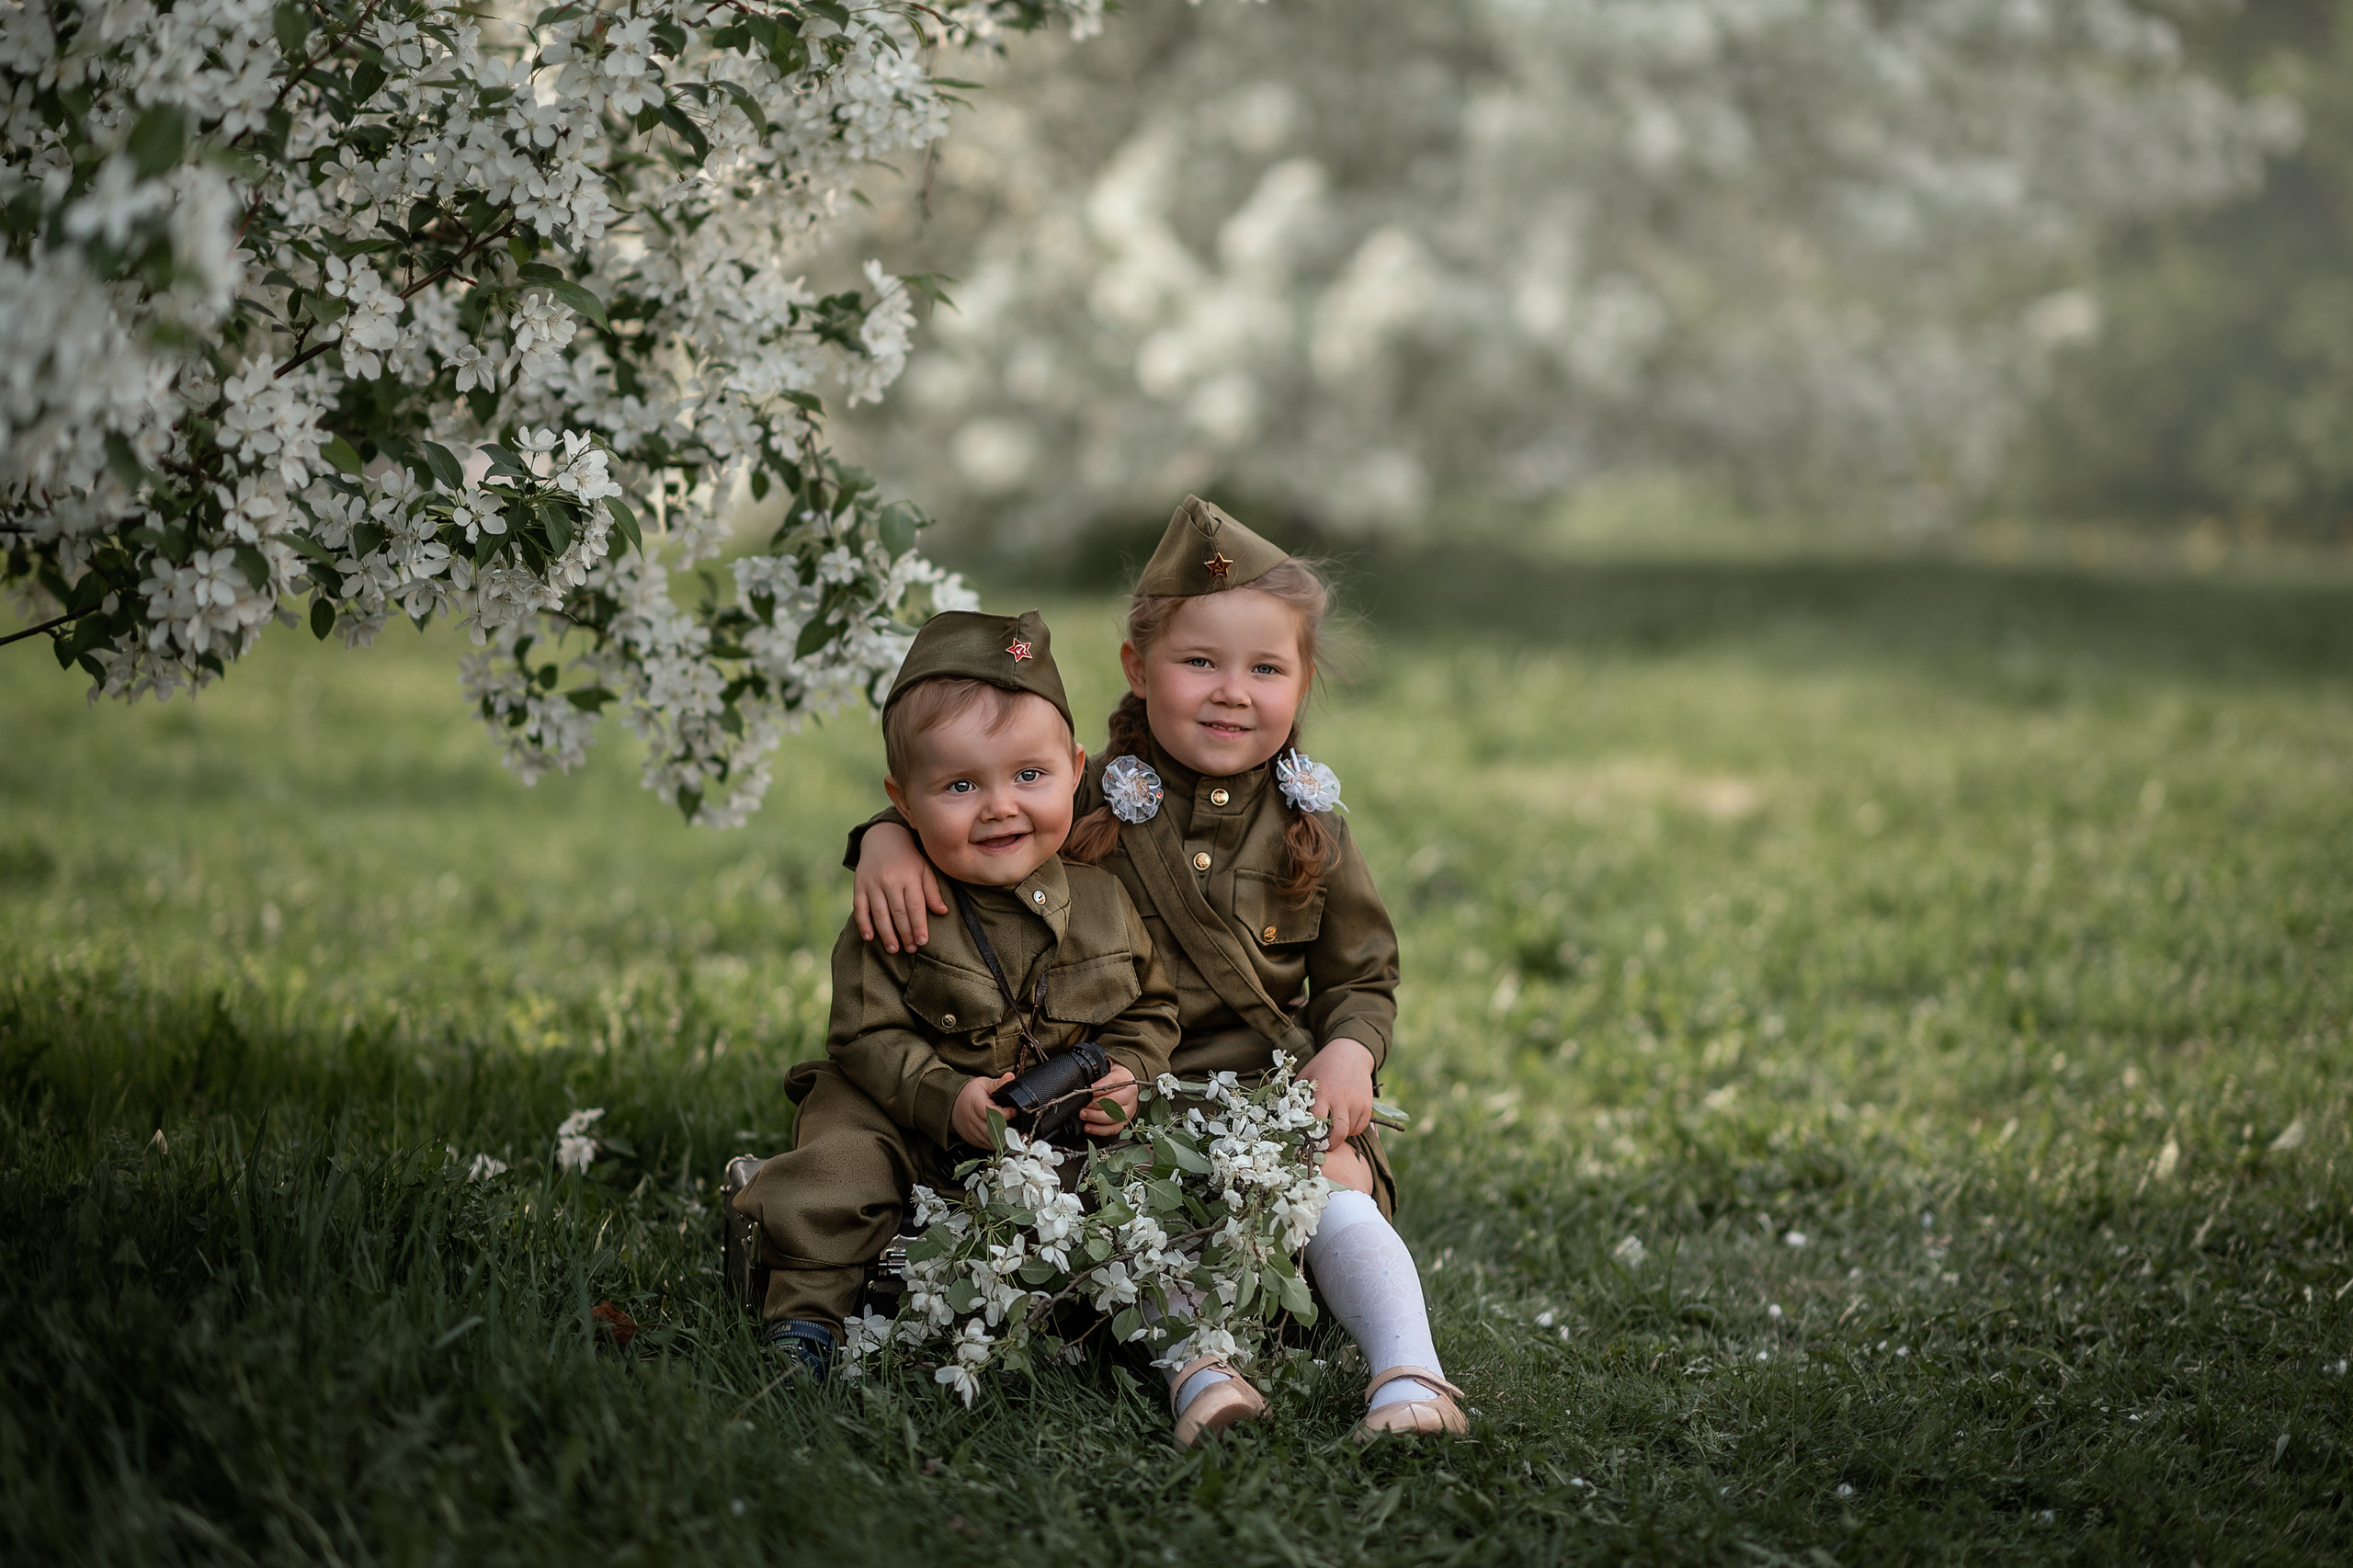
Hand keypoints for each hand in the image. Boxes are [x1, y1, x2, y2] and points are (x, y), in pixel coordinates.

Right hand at [853, 822, 945, 953]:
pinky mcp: (859, 885)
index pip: (915, 906)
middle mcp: (891, 880)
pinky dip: (863, 923)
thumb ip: (932, 891)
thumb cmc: (909, 859)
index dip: (918, 925)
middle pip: (898, 912)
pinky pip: (859, 907)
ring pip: (879, 912)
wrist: (883, 837)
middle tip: (910, 950)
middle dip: (905, 933)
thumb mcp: (924, 869)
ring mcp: (873, 883)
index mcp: (909, 877)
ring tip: (893, 949)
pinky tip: (869, 937)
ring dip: (886, 933)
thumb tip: (942, 912)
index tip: (922, 942)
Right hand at [951, 1071, 1016, 1147]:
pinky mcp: (973, 1140)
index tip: (1015, 1110)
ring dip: (1004, 1140)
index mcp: (976, 1105)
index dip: (1006, 1113)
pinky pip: (987, 1146)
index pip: (992, 1112)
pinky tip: (1005, 1140)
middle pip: (993, 1130)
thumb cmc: (968, 1094)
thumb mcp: (982, 1084)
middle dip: (1008, 1131)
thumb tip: (1010, 1077)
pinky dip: (997, 1144)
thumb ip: (998, 1083)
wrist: (951, 1105)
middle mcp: (973, 1120)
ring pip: (991, 1141)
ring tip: (1016, 1135)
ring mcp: (972, 1132)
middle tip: (1021, 1129)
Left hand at [1079, 1062, 1139, 1136]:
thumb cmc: (1115, 1076)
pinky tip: (1088, 1127)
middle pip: (1113, 1101)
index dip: (1097, 1088)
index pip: (1111, 1083)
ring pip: (1113, 1116)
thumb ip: (1099, 1072)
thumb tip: (1084, 1078)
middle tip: (1082, 1105)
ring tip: (1083, 1114)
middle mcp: (1130, 1094)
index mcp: (1126, 1078)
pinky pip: (1114, 1129)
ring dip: (1095, 1117)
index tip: (1086, 1090)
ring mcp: (1129, 1109)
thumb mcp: (1108, 1068)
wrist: (1128, 1085)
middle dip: (1094, 1104)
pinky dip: (1100, 1130)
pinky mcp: (1126, 1121)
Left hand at [1300, 1037, 1376, 1143]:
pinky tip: (1345, 1123)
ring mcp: (1356, 1102)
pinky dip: (1353, 1130)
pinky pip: (1361, 1127)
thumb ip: (1298, 1096)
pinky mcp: (1367, 1103)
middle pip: (1338, 1133)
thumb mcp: (1306, 1076)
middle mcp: (1341, 1099)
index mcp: (1322, 1093)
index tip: (1307, 1141)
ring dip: (1342, 1135)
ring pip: (1350, 1131)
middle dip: (1330, 1144)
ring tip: (1333, 1130)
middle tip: (1324, 1146)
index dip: (1312, 1135)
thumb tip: (1286, 1118)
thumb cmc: (1323, 1066)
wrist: (1350, 1052)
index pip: (1317, 1122)